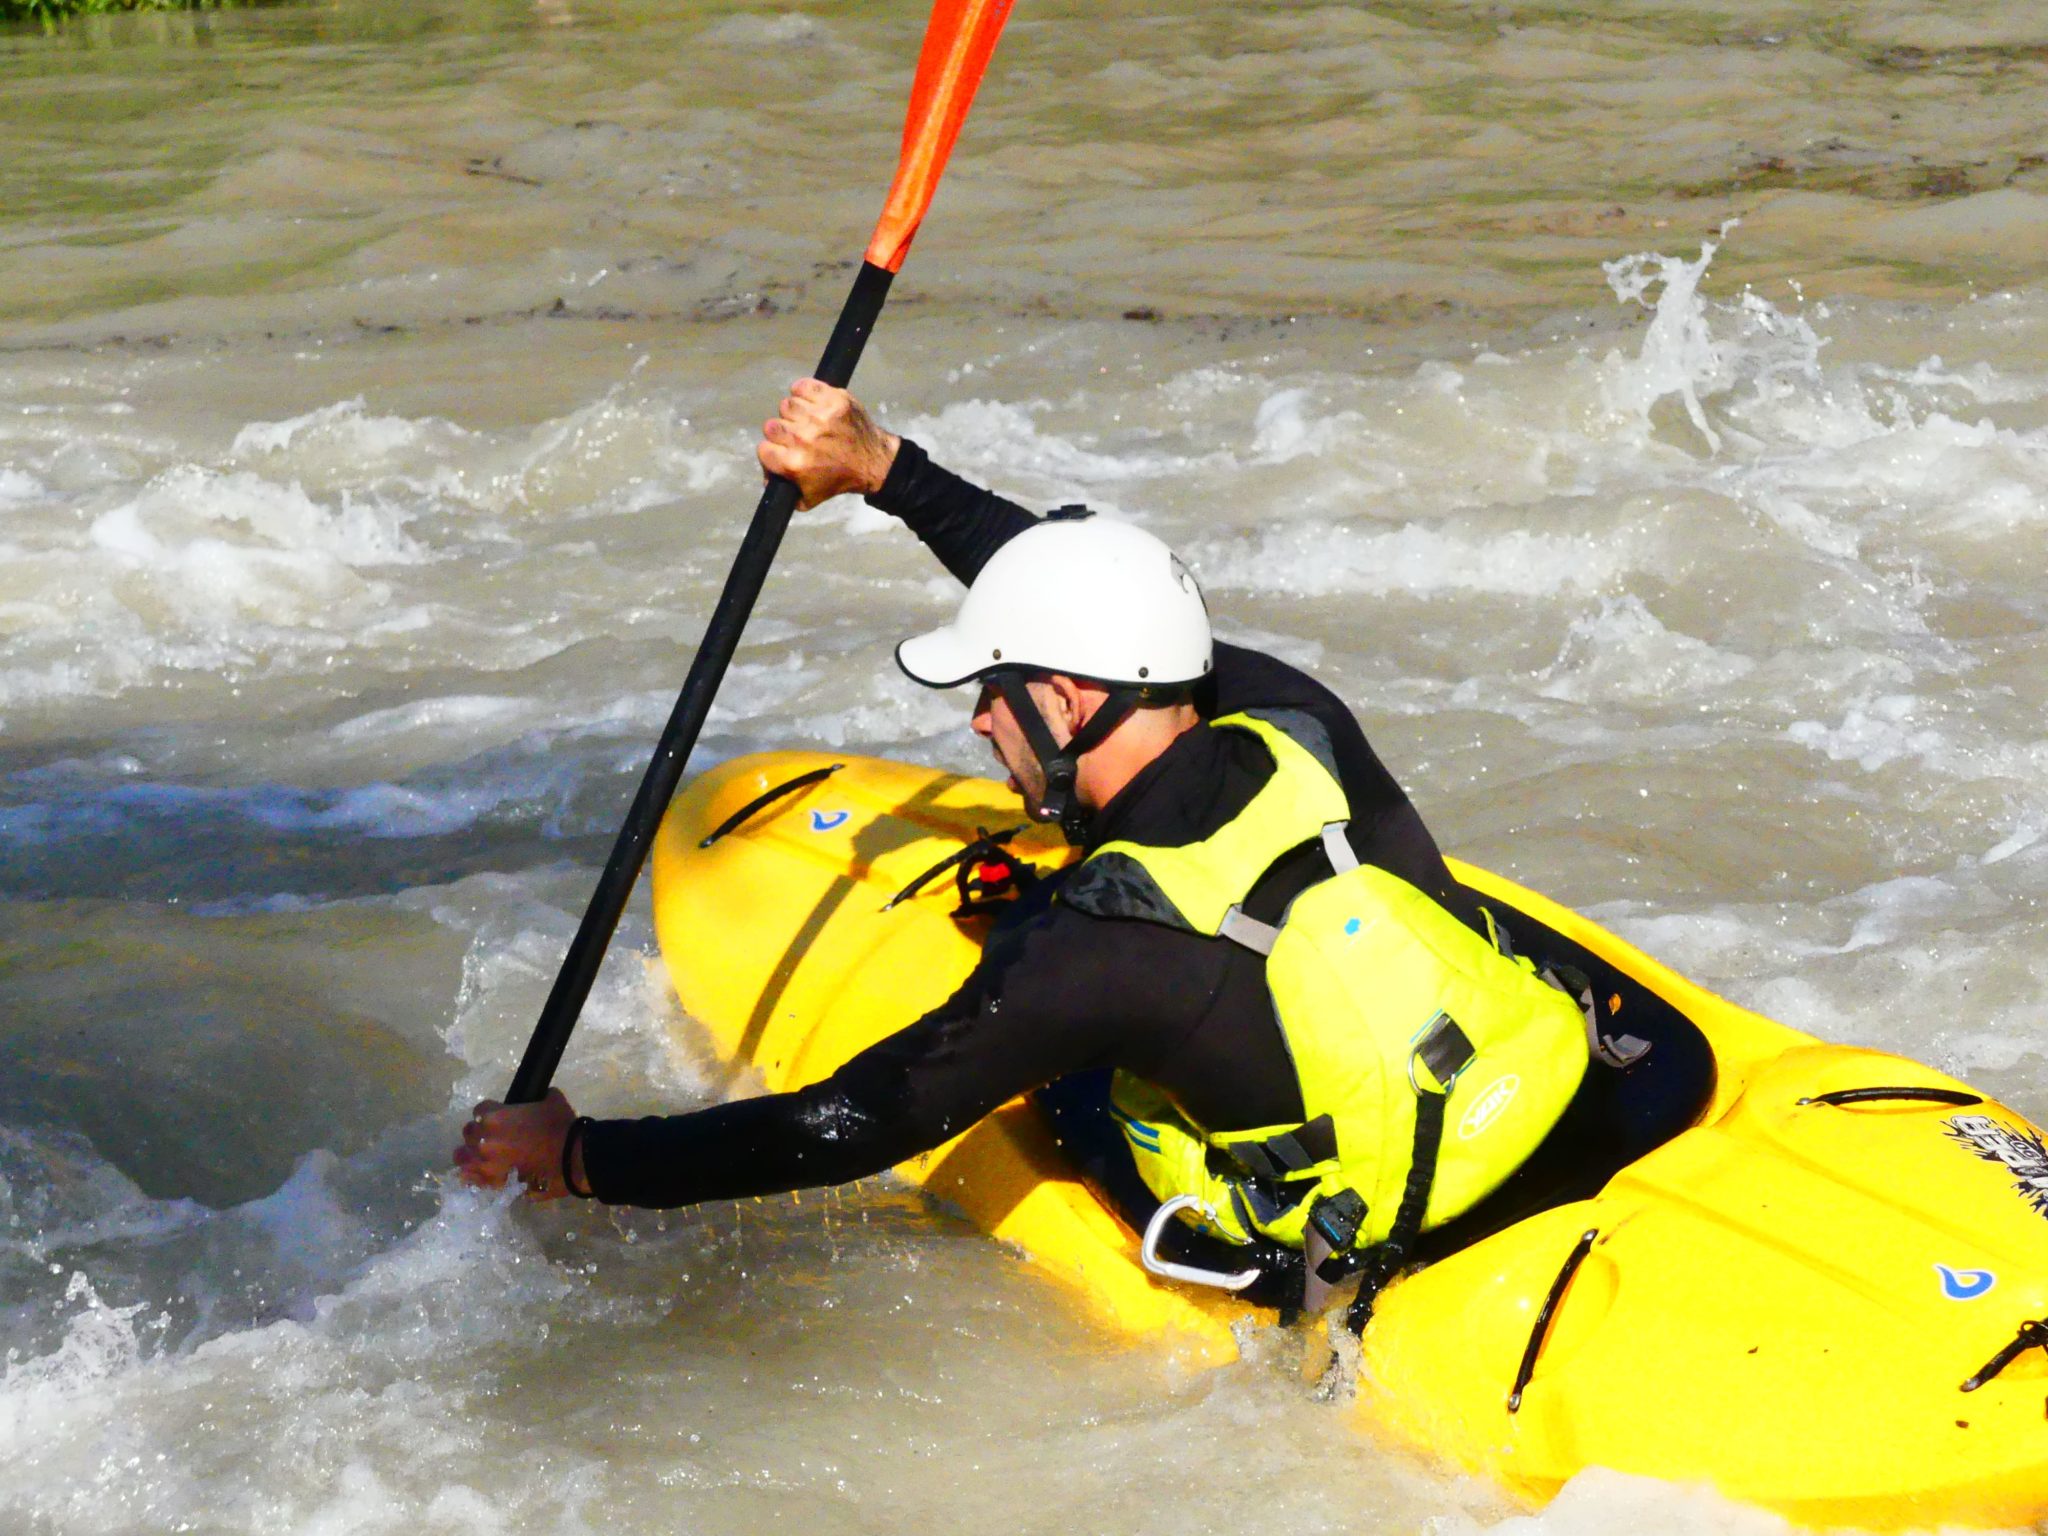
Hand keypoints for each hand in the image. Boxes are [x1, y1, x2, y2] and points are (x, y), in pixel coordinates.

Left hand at [454, 1089, 581, 1199]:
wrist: (573, 1157)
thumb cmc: (562, 1126)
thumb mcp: (552, 1100)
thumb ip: (539, 1098)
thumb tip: (540, 1099)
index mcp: (494, 1116)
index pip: (481, 1109)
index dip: (492, 1111)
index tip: (502, 1115)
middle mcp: (484, 1139)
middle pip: (470, 1132)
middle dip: (480, 1132)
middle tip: (496, 1135)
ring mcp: (487, 1164)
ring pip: (463, 1156)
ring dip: (471, 1154)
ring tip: (483, 1156)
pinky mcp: (494, 1182)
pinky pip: (473, 1179)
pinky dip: (473, 1176)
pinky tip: (478, 1174)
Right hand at [757, 378, 900, 509]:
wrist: (873, 462)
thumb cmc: (840, 479)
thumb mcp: (808, 498)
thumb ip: (782, 489)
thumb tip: (767, 478)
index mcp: (794, 463)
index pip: (763, 448)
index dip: (771, 450)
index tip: (782, 450)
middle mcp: (803, 438)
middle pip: (771, 425)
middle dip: (782, 432)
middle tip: (797, 437)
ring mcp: (819, 417)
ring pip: (787, 405)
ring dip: (796, 413)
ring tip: (809, 421)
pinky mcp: (833, 400)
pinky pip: (803, 386)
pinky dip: (804, 391)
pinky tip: (811, 403)